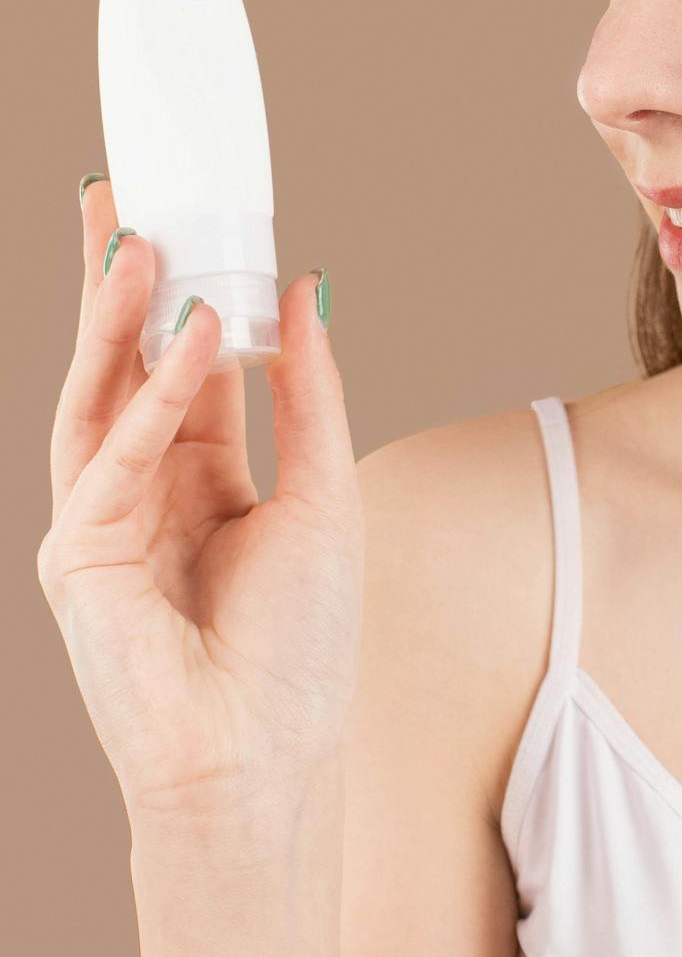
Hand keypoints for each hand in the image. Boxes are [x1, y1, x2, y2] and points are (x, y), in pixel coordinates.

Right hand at [39, 177, 364, 825]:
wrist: (266, 760)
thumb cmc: (298, 650)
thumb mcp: (324, 495)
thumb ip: (309, 394)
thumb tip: (305, 292)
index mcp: (202, 477)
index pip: (181, 362)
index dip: (181, 290)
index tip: (183, 218)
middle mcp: (144, 490)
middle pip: (120, 363)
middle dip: (115, 280)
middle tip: (119, 196)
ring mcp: (102, 521)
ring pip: (100, 394)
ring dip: (117, 316)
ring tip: (138, 239)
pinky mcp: (82, 556)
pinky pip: (116, 457)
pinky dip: (154, 396)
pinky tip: (188, 337)